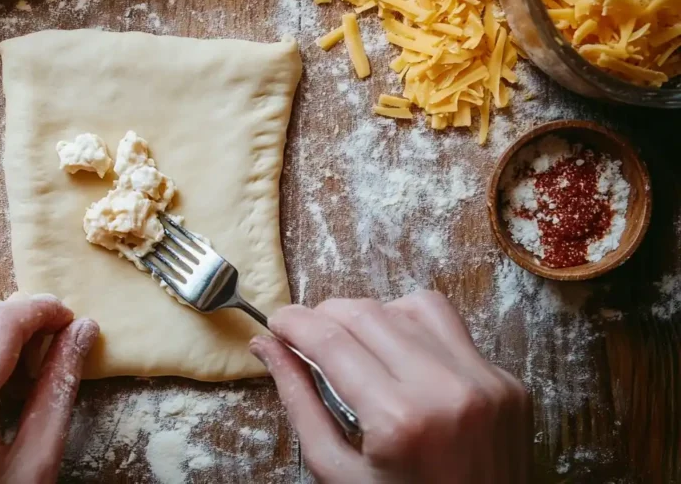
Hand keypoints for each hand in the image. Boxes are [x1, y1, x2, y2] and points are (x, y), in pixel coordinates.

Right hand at [251, 291, 529, 482]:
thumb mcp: (337, 471)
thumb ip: (299, 402)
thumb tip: (267, 346)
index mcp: (399, 420)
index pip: (332, 341)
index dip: (295, 322)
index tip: (277, 321)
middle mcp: (447, 390)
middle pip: (368, 314)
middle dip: (326, 314)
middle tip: (306, 334)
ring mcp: (485, 382)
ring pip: (411, 307)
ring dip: (372, 314)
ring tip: (353, 341)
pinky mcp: (507, 382)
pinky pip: (452, 328)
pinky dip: (416, 328)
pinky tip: (399, 353)